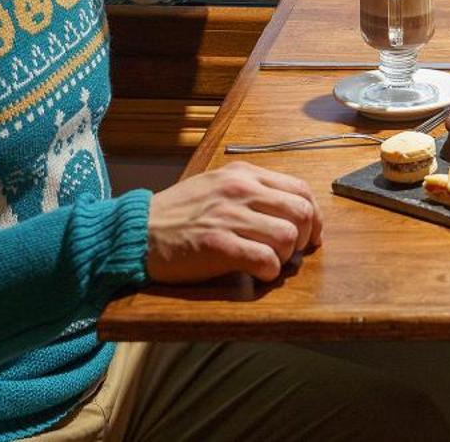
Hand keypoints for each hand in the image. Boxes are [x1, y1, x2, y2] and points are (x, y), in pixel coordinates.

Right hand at [145, 162, 323, 283]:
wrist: (137, 231)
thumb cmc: (179, 213)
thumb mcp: (217, 185)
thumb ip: (252, 191)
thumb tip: (291, 211)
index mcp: (244, 174)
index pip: (300, 189)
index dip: (312, 215)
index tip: (309, 234)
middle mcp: (240, 190)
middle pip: (301, 212)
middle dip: (304, 238)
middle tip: (291, 253)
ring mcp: (229, 217)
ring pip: (287, 237)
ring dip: (285, 257)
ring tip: (270, 263)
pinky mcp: (217, 245)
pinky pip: (264, 259)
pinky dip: (269, 272)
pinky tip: (258, 275)